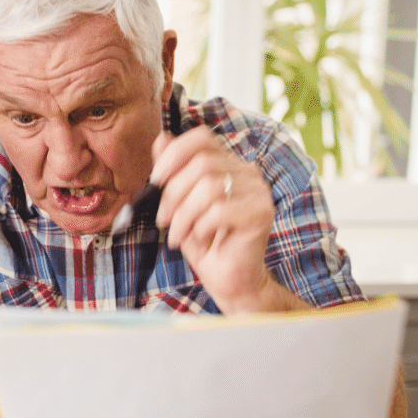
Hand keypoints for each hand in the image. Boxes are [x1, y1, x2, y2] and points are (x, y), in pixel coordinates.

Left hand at [151, 128, 275, 312]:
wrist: (228, 279)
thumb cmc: (203, 241)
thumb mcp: (179, 204)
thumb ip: (172, 172)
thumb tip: (161, 138)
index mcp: (228, 164)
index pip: (202, 138)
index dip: (174, 154)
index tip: (156, 180)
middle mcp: (247, 172)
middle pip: (202, 164)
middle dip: (173, 193)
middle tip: (163, 219)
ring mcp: (258, 192)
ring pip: (210, 187)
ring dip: (184, 214)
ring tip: (178, 234)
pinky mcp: (261, 214)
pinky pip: (220, 211)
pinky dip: (200, 227)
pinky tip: (200, 239)